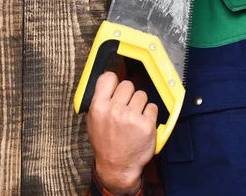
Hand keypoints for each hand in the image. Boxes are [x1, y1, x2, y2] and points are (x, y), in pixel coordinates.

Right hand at [86, 71, 157, 195]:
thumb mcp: (93, 121)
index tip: (116, 86)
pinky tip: (142, 123)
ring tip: (133, 118)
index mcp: (98, 107)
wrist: (118, 167)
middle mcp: (114, 110)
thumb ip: (100, 101)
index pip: (108, 77)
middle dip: (128, 95)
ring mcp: (131, 117)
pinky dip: (149, 114)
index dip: (114, 81)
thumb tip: (108, 81)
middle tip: (126, 107)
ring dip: (140, 104)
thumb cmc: (106, 144)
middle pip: (128, 84)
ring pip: (142, 94)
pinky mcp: (147, 124)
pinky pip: (152, 106)